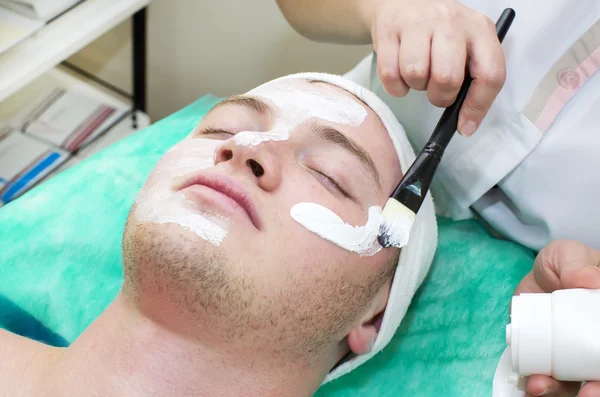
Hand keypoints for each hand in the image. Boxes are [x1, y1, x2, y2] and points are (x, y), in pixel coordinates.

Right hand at [367, 0, 505, 134]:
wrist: (401, 1)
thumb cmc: (437, 32)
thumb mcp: (465, 45)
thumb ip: (472, 78)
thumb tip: (466, 123)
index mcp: (479, 29)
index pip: (490, 74)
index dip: (478, 106)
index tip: (465, 126)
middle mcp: (451, 22)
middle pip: (447, 78)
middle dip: (439, 96)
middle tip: (436, 91)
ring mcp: (418, 23)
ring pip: (416, 75)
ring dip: (415, 86)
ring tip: (418, 74)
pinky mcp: (389, 30)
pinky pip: (389, 74)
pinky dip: (395, 85)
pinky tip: (400, 74)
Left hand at [514, 240, 599, 396]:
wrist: (538, 271)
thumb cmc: (566, 263)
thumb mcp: (569, 255)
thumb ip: (578, 266)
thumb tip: (590, 281)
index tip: (598, 381)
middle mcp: (593, 345)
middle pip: (597, 375)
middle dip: (592, 391)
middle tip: (583, 394)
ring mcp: (571, 353)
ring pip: (572, 383)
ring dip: (558, 391)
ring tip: (540, 387)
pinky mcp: (546, 356)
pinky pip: (545, 376)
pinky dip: (539, 384)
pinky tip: (530, 385)